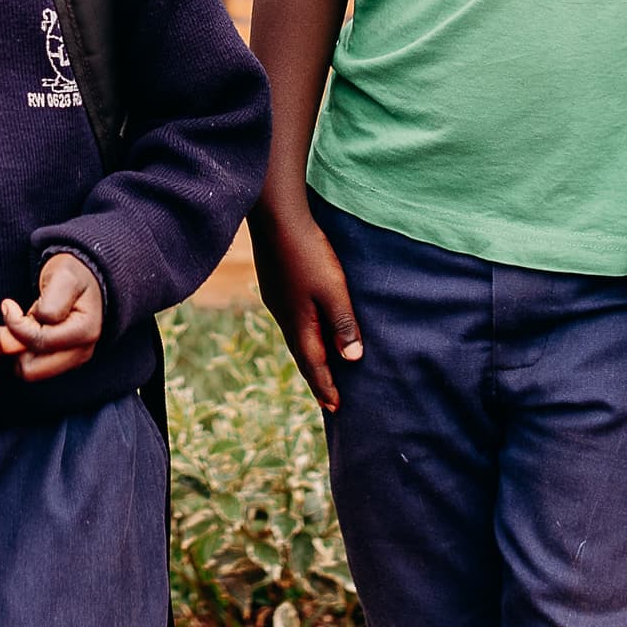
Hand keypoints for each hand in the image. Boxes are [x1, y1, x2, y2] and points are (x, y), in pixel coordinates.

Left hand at [0, 251, 107, 383]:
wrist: (85, 279)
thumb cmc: (73, 276)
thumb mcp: (63, 278)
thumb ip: (51, 304)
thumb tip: (36, 325)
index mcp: (85, 331)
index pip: (38, 342)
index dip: (16, 324)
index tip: (9, 304)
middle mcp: (82, 352)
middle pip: (32, 370)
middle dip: (17, 345)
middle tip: (18, 320)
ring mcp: (73, 360)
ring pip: (29, 372)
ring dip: (20, 349)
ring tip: (26, 324)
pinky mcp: (62, 362)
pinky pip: (32, 368)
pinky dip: (24, 352)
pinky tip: (30, 331)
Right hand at [252, 200, 362, 410]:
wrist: (276, 219)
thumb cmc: (308, 254)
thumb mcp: (333, 290)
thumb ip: (343, 324)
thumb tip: (351, 359)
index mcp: (299, 324)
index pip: (314, 364)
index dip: (326, 386)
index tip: (335, 407)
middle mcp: (284, 318)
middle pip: (302, 355)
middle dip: (316, 378)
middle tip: (327, 399)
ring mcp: (277, 302)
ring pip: (295, 338)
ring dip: (308, 357)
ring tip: (318, 369)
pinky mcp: (276, 288)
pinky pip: (291, 323)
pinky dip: (302, 336)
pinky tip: (306, 330)